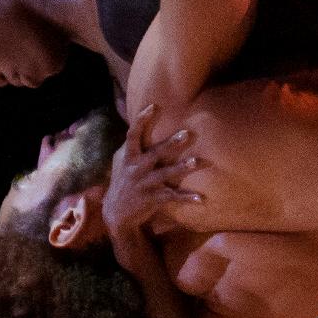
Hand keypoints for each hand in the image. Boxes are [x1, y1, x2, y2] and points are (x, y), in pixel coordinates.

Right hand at [105, 103, 202, 237]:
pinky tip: (202, 199)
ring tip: (198, 162)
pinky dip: (187, 198)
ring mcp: (145, 184)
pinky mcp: (153, 198)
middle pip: (155, 153)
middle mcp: (136, 168)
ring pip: (166, 174)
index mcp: (128, 156)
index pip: (133, 134)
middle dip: (170, 144)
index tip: (154, 105)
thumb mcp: (122, 159)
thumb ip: (132, 142)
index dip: (142, 120)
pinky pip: (172, 197)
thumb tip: (139, 116)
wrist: (116, 212)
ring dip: (182, 168)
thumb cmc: (124, 178)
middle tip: (186, 133)